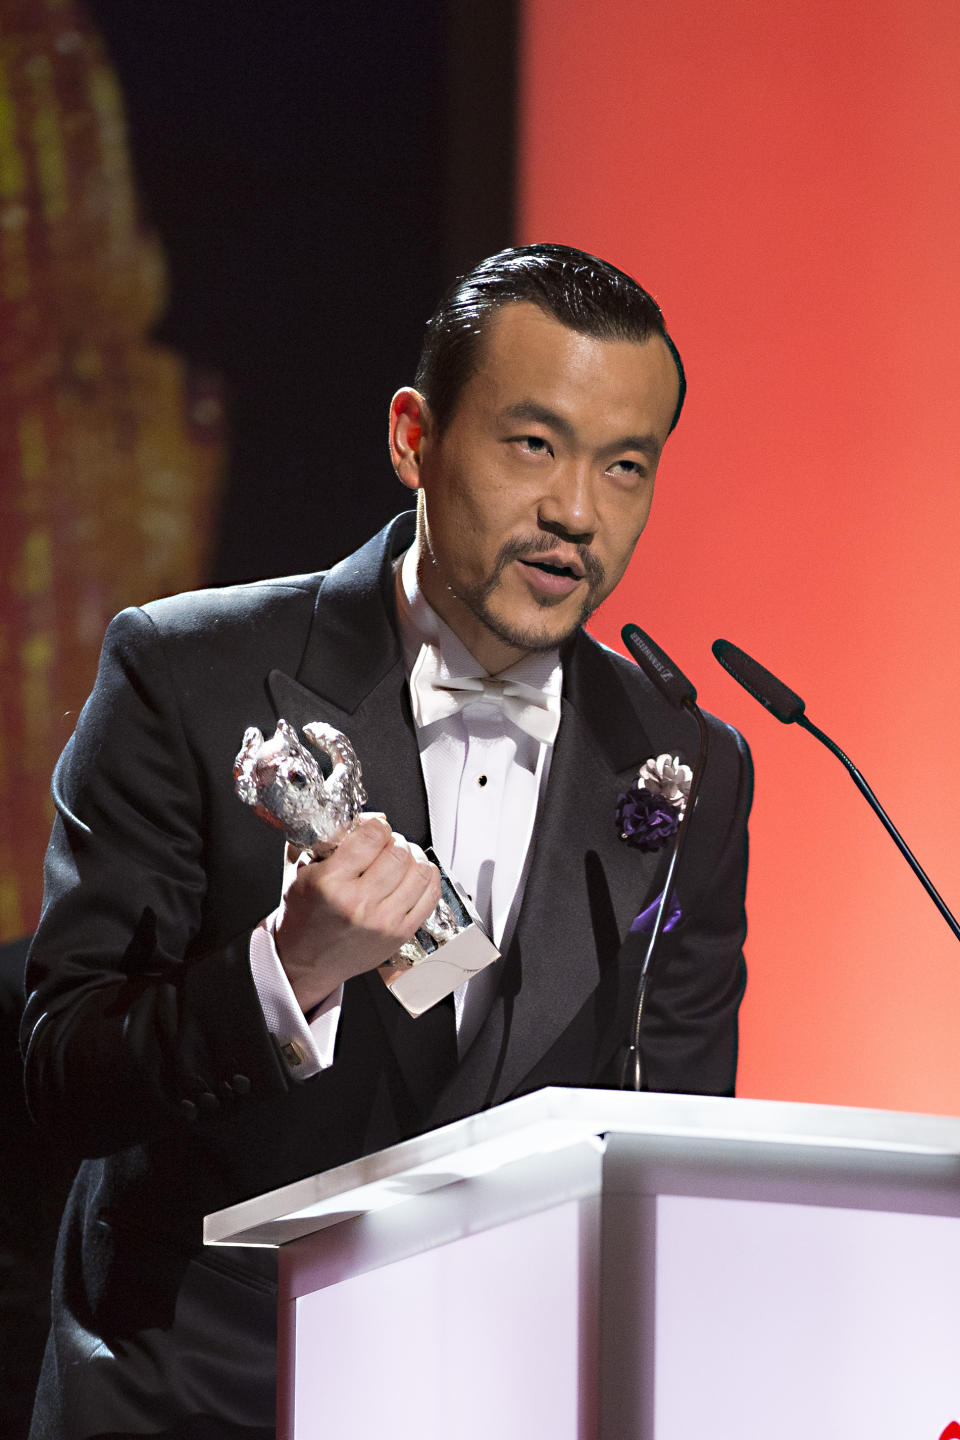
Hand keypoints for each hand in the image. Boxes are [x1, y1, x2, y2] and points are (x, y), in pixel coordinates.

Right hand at [274, 814, 440, 1014]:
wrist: (306, 961)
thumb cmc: (304, 915)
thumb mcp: (301, 869)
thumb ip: (328, 836)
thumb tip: (372, 818)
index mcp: (330, 883)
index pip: (372, 837)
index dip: (377, 826)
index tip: (374, 828)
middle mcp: (359, 903)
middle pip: (399, 853)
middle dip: (395, 840)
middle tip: (387, 843)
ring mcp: (383, 921)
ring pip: (419, 871)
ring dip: (413, 856)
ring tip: (402, 857)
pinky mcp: (400, 934)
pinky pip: (430, 896)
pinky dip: (428, 877)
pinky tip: (416, 874)